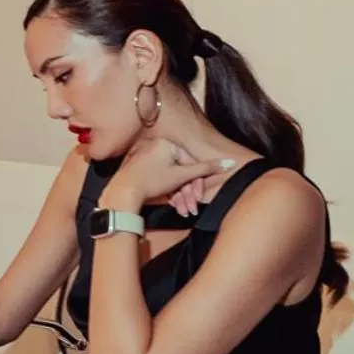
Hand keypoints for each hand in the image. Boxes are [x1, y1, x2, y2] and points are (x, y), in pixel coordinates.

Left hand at [102, 137, 234, 213]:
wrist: (123, 193)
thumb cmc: (151, 181)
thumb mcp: (181, 176)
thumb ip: (206, 169)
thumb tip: (230, 162)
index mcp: (166, 143)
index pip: (191, 163)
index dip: (197, 183)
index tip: (198, 198)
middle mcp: (156, 145)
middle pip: (181, 171)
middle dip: (187, 192)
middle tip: (190, 208)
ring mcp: (146, 156)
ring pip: (172, 177)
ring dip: (179, 195)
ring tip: (181, 210)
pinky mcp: (140, 168)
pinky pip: (161, 178)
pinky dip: (168, 191)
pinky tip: (171, 204)